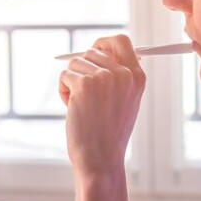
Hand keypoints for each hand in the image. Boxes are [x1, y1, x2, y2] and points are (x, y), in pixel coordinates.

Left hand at [58, 35, 145, 178]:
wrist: (101, 159)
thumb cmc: (109, 134)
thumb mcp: (124, 101)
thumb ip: (118, 76)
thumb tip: (98, 50)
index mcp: (137, 77)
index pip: (121, 41)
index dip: (104, 43)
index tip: (94, 50)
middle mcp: (123, 74)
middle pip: (92, 51)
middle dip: (82, 70)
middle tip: (85, 95)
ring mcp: (104, 78)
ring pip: (75, 63)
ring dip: (72, 82)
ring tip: (81, 106)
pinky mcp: (84, 84)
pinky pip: (64, 76)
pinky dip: (63, 91)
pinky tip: (72, 109)